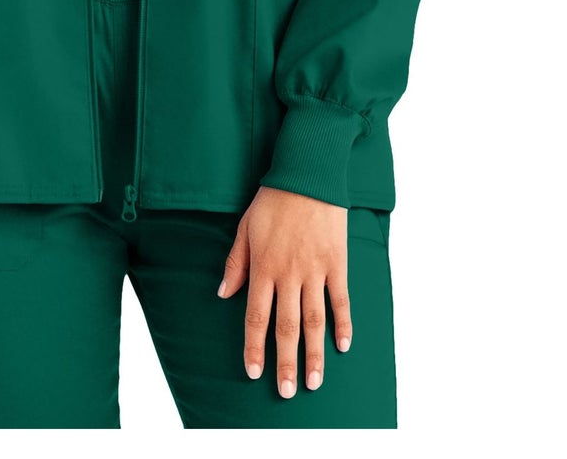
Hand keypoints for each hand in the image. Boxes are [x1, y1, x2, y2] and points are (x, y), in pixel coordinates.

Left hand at [216, 185, 351, 397]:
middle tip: (288, 392)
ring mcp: (315, 270)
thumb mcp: (245, 229)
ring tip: (314, 382)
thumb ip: (235, 264)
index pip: (256, 316)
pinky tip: (343, 346)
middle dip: (286, 362)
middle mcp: (289, 274)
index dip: (254, 347)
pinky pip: (341, 299)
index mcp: (263, 267)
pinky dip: (344, 324)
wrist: (308, 175)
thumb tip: (223, 295)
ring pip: (315, 320)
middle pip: (287, 326)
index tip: (253, 372)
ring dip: (314, 353)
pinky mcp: (337, 262)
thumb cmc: (273, 200)